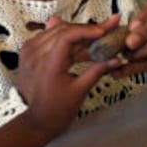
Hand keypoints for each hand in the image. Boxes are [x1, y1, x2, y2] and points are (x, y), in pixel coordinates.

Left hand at [15, 16, 119, 138]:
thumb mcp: (80, 91)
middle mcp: (34, 53)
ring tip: (99, 32)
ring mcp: (29, 51)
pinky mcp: (28, 52)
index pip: (67, 36)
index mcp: (47, 64)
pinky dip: (66, 36)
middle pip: (63, 30)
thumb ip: (97, 70)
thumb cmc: (59, 109)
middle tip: (108, 26)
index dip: (87, 30)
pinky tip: (80, 34)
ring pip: (56, 31)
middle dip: (87, 29)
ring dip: (78, 32)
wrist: (36, 120)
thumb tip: (117, 59)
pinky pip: (49, 36)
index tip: (103, 31)